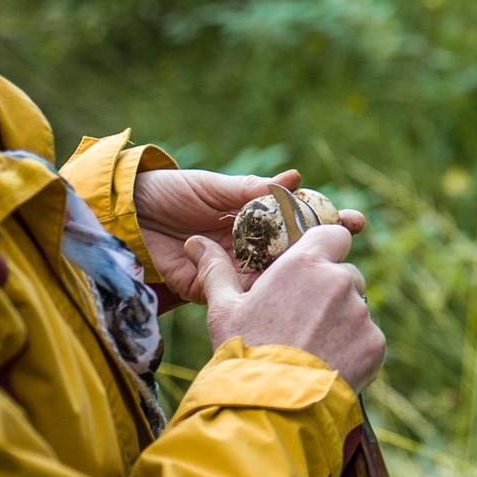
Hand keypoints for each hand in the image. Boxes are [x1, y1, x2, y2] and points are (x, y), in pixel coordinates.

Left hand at [134, 168, 365, 306]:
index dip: (327, 221)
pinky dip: (262, 293)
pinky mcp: (211, 290)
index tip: (354, 219)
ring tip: (328, 265)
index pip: (299, 221)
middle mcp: (248, 244)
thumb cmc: (168, 192)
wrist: (122, 216)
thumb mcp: (212, 186)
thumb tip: (292, 181)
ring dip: (302, 274)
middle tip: (353, 237)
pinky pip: (242, 295)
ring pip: (275, 275)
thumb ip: (248, 190)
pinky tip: (285, 289)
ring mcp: (233, 268)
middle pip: (296, 250)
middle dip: (328, 247)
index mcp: (253, 216)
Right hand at [183, 228, 385, 389]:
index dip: (327, 247)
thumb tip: (195, 244)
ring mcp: (361, 313)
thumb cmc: (243, 353)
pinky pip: (367, 338)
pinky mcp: (375, 343)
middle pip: (345, 275)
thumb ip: (216, 271)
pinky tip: (326, 365)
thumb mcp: (223, 310)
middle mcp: (339, 281)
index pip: (334, 235)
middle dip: (330, 292)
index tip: (314, 267)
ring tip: (311, 349)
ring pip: (357, 308)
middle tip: (302, 321)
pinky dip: (353, 349)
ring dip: (341, 321)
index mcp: (305, 264)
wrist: (270, 407)